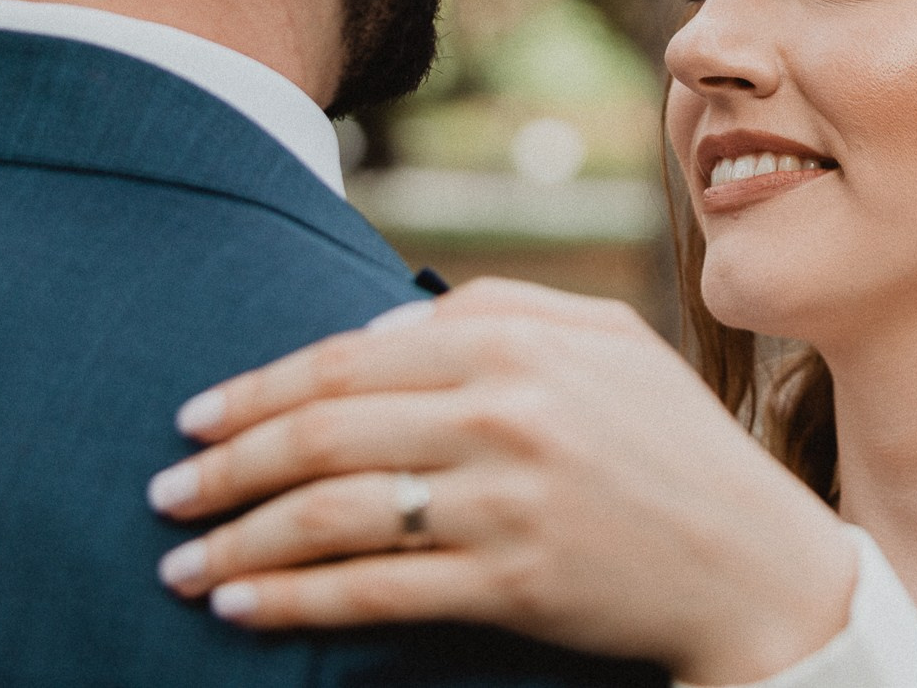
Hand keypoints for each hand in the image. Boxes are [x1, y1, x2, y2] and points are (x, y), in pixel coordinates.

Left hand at [147, 278, 858, 685]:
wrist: (752, 561)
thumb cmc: (671, 440)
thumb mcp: (605, 340)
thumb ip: (495, 307)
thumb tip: (372, 326)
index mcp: (517, 342)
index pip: (348, 358)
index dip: (257, 389)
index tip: (195, 417)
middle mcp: (504, 413)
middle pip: (323, 434)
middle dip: (226, 466)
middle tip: (164, 491)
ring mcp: (506, 502)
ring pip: (332, 515)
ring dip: (239, 542)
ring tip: (182, 564)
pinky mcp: (511, 584)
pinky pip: (373, 592)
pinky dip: (293, 601)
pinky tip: (241, 609)